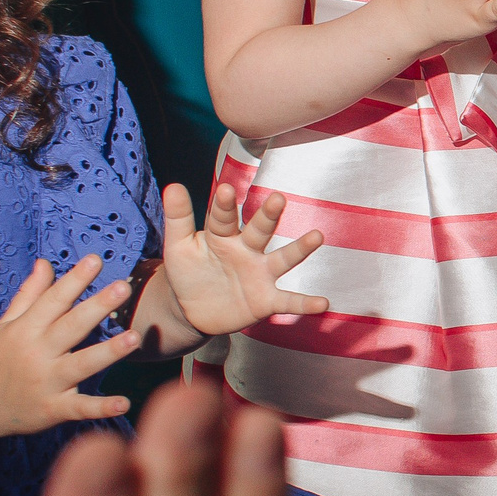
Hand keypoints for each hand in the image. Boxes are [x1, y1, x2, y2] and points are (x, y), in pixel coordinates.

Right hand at [0, 256, 140, 433]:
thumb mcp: (7, 324)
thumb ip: (29, 294)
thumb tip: (45, 262)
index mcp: (26, 330)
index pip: (54, 300)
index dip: (74, 279)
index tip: (96, 259)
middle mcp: (37, 353)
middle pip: (71, 327)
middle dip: (97, 307)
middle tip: (123, 288)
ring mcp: (46, 382)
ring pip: (81, 364)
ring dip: (108, 352)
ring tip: (134, 337)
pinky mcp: (53, 410)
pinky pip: (80, 408)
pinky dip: (101, 408)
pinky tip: (123, 403)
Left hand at [156, 183, 329, 338]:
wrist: (191, 309)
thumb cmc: (187, 272)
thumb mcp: (178, 246)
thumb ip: (178, 218)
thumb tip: (173, 186)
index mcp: (222, 235)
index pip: (223, 218)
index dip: (225, 206)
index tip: (227, 190)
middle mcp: (246, 250)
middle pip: (259, 230)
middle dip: (268, 216)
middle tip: (278, 199)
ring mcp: (259, 274)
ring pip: (282, 259)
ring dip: (300, 249)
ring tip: (317, 236)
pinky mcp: (266, 300)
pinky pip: (288, 301)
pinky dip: (305, 304)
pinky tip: (323, 303)